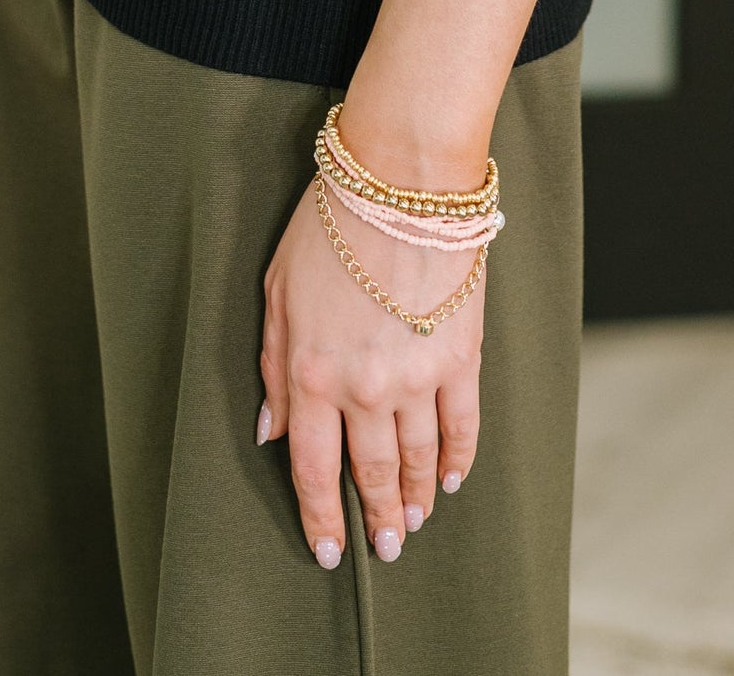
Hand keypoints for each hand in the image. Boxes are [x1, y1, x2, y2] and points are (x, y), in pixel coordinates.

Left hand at [259, 174, 483, 567]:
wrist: (397, 182)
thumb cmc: (327, 225)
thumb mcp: (277, 290)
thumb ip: (274, 367)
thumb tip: (270, 430)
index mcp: (312, 375)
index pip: (314, 469)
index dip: (320, 518)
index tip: (328, 551)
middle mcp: (364, 388)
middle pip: (373, 472)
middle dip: (378, 516)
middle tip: (385, 546)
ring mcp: (417, 377)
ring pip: (419, 458)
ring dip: (417, 495)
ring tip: (416, 518)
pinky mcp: (461, 357)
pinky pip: (463, 425)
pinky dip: (459, 458)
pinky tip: (452, 477)